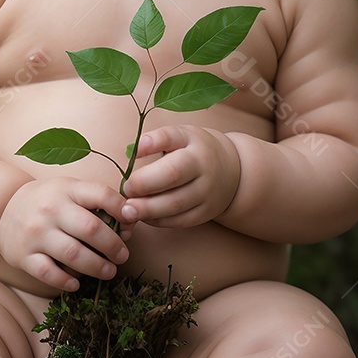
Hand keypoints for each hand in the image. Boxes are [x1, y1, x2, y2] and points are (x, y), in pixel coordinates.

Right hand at [0, 177, 132, 291]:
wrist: (4, 209)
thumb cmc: (49, 201)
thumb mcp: (71, 191)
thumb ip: (98, 203)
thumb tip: (129, 223)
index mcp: (67, 189)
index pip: (101, 194)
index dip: (122, 208)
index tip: (132, 221)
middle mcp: (51, 209)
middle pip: (91, 229)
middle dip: (113, 245)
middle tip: (122, 255)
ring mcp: (36, 233)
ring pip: (73, 254)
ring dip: (97, 267)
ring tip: (109, 271)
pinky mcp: (24, 256)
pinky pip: (49, 273)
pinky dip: (66, 281)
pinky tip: (77, 283)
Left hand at [121, 126, 239, 227]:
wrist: (231, 172)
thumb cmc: (194, 151)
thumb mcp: (182, 137)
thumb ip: (159, 140)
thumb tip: (135, 151)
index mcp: (193, 143)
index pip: (171, 138)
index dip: (152, 144)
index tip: (135, 152)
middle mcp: (204, 167)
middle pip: (172, 175)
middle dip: (144, 184)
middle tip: (126, 189)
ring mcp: (207, 192)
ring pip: (175, 203)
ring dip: (147, 208)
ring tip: (127, 210)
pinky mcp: (205, 213)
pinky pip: (179, 220)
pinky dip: (158, 220)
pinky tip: (144, 216)